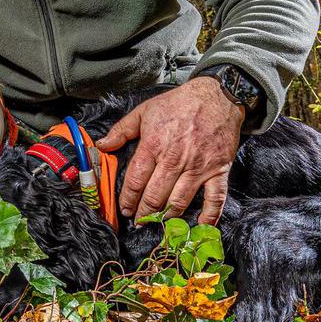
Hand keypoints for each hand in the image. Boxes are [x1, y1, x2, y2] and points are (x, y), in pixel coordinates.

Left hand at [94, 76, 243, 224]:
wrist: (216, 96)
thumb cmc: (179, 103)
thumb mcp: (145, 111)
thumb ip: (121, 130)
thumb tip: (102, 145)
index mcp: (154, 145)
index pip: (135, 180)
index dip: (127, 198)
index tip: (124, 208)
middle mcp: (175, 159)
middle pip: (155, 195)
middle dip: (144, 212)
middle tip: (139, 220)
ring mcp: (198, 167)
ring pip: (179, 200)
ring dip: (167, 216)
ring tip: (159, 223)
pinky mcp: (218, 170)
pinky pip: (215, 198)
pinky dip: (209, 215)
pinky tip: (201, 225)